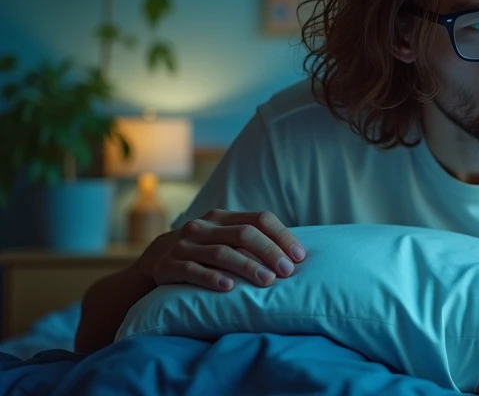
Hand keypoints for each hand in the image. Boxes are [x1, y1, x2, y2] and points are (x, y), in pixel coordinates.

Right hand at [136, 209, 305, 290]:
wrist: (153, 261)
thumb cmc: (203, 251)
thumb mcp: (223, 238)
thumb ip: (252, 242)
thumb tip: (296, 257)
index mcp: (222, 217)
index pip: (259, 219)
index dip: (281, 236)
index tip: (299, 257)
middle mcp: (203, 226)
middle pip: (243, 234)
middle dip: (269, 252)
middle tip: (287, 272)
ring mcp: (184, 245)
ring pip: (221, 252)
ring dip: (248, 267)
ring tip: (268, 281)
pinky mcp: (168, 266)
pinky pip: (192, 270)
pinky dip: (212, 278)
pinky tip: (229, 287)